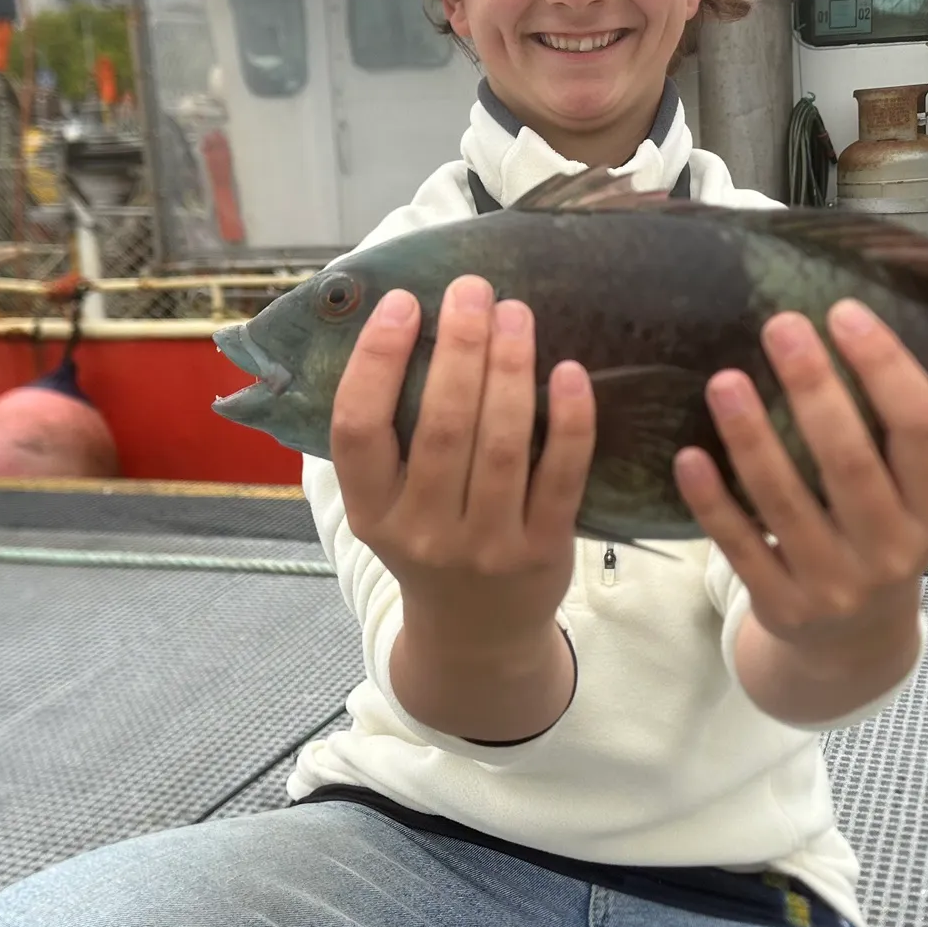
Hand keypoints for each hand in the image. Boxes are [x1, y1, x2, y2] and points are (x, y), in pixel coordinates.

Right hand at [330, 274, 596, 646]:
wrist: (476, 637)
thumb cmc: (427, 542)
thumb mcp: (382, 504)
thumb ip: (385, 435)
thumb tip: (399, 322)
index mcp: (370, 510)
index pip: (358, 428)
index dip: (376, 360)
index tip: (402, 303)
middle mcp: (421, 531)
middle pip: (441, 426)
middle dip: (459, 348)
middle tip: (473, 289)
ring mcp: (485, 545)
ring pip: (502, 443)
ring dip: (511, 369)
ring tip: (516, 314)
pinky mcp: (543, 551)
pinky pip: (561, 474)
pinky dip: (569, 419)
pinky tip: (569, 371)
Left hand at [674, 299, 927, 658]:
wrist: (850, 646)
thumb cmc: (871, 539)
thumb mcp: (904, 502)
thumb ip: (882, 441)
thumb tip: (830, 334)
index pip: (922, 430)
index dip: (887, 368)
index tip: (844, 313)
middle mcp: (892, 550)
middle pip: (849, 460)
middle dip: (814, 388)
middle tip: (779, 326)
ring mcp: (835, 584)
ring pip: (786, 501)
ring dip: (751, 437)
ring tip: (724, 380)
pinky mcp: (781, 605)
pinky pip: (739, 545)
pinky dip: (711, 500)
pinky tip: (687, 456)